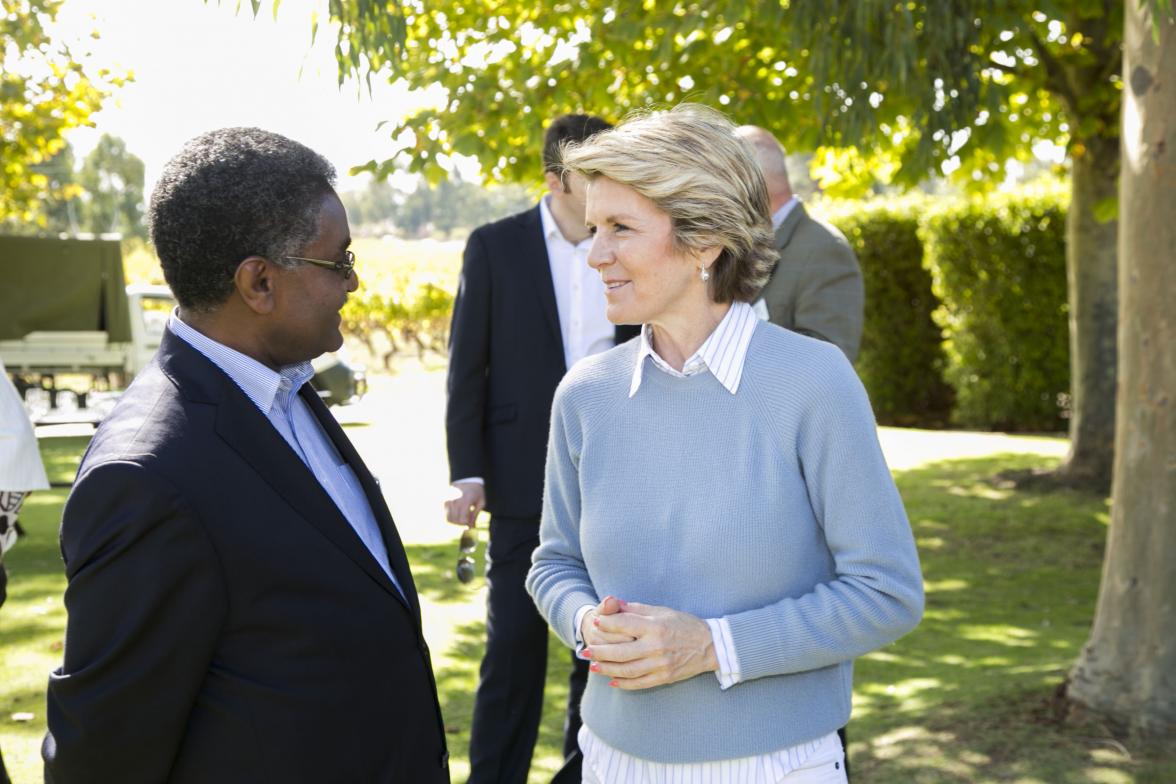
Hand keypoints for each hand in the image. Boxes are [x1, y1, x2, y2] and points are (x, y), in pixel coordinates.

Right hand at [444, 482, 484, 526]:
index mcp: (465, 501)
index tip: (472, 522)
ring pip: (449, 520)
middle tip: (468, 521)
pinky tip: (457, 514)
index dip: (468, 524)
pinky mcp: (444, 502)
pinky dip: (451, 518)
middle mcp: (455, 501)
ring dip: (456, 523)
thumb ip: (475, 515)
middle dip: (462, 525)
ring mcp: (448, 501)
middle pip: (456, 521)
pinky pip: (446, 515)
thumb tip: (471, 527)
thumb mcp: (481, 502)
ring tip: (462, 518)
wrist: (467, 479)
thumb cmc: (476, 492)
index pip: (463, 520)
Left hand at [583, 601, 716, 690]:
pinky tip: (612, 681)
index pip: (624, 625)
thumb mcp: (662, 611)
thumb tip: (614, 604)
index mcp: (655, 627)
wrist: (710, 646)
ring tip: (593, 667)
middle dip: (600, 652)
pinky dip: (624, 683)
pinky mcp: (664, 678)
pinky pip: (639, 683)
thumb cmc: (684, 624)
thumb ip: (637, 609)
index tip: (595, 622)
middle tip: (585, 652)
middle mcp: (656, 647)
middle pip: (621, 652)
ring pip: (627, 670)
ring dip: (607, 669)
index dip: (607, 624)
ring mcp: (660, 665)